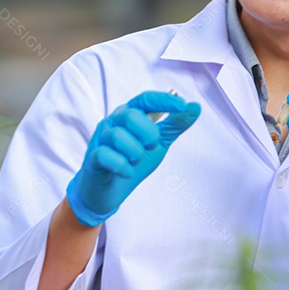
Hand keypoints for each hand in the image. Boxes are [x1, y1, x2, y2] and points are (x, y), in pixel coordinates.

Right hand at [66, 91, 200, 226]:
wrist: (107, 191)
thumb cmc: (132, 161)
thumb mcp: (159, 143)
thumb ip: (175, 125)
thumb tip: (195, 107)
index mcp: (130, 114)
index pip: (145, 99)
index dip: (163, 100)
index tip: (182, 106)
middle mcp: (113, 122)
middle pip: (131, 115)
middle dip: (148, 134)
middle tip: (151, 147)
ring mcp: (101, 140)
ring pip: (118, 136)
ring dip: (135, 153)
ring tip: (136, 161)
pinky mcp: (93, 158)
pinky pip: (106, 156)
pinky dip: (122, 166)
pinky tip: (127, 172)